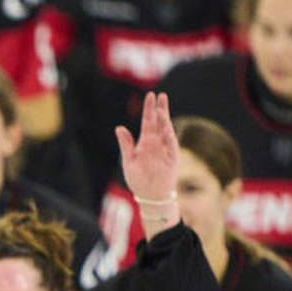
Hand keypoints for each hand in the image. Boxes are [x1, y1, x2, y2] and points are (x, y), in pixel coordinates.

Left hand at [115, 91, 178, 230]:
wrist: (150, 195)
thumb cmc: (138, 179)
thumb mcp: (128, 161)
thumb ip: (126, 144)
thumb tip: (119, 127)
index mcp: (145, 143)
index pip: (147, 122)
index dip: (149, 109)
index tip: (150, 96)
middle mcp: (156, 143)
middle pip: (158, 123)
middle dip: (159, 109)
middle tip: (159, 95)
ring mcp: (165, 149)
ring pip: (166, 130)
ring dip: (164, 119)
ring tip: (161, 107)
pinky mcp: (172, 157)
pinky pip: (171, 143)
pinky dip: (169, 134)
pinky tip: (166, 124)